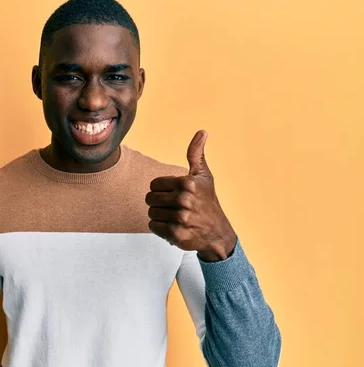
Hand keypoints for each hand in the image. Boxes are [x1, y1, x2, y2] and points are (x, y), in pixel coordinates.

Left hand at [146, 130, 236, 261]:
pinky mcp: (177, 234)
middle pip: (150, 199)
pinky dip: (160, 228)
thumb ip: (196, 154)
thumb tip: (202, 132)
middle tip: (174, 207)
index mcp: (188, 183)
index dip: (161, 190)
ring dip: (160, 216)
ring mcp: (181, 218)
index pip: (154, 184)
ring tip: (175, 218)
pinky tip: (174, 227)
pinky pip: (153, 227)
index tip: (174, 194)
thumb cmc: (208, 202)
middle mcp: (185, 200)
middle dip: (159, 203)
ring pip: (151, 213)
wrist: (217, 233)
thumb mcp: (204, 176)